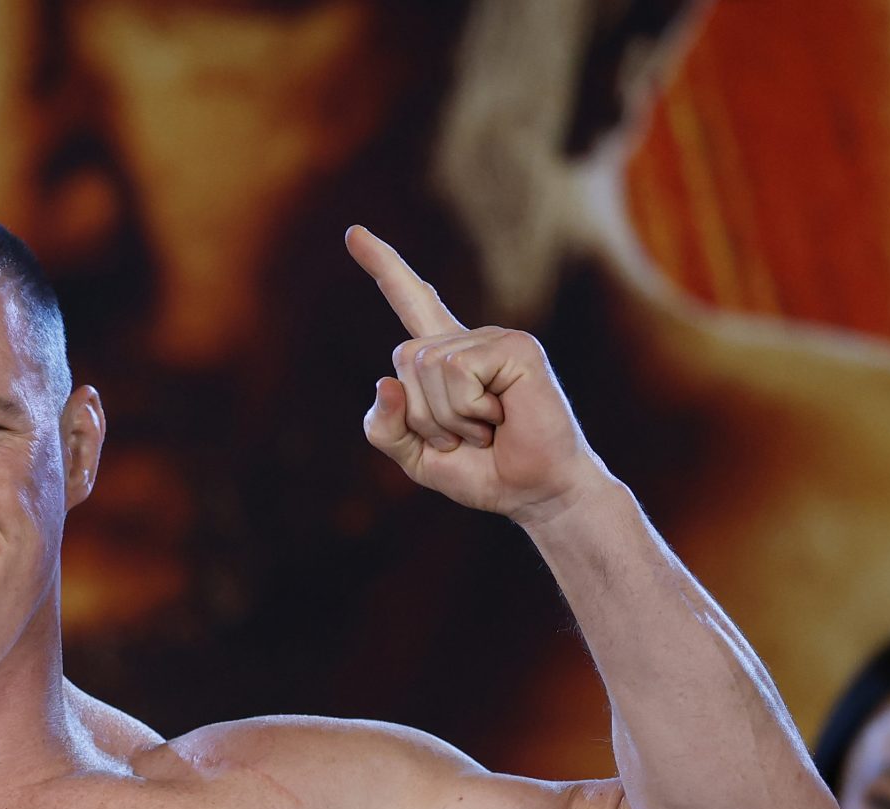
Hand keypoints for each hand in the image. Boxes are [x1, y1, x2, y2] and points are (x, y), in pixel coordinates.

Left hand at [346, 225, 607, 522]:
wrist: (535, 493)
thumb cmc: (484, 471)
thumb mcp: (415, 456)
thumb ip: (384, 427)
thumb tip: (385, 381)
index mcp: (446, 359)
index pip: (411, 302)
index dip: (383, 267)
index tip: (354, 233)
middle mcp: (469, 341)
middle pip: (403, 360)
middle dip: (423, 415)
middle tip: (468, 436)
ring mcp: (495, 338)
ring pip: (427, 367)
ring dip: (448, 417)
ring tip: (486, 429)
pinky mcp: (515, 348)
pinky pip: (457, 371)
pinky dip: (469, 409)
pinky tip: (501, 417)